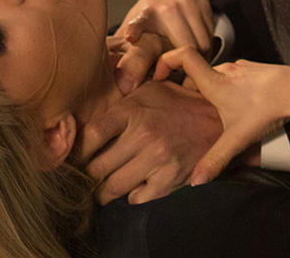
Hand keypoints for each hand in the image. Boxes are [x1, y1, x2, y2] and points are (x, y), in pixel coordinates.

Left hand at [77, 80, 221, 204]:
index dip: (77, 151)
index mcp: (132, 111)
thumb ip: (119, 104)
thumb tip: (84, 118)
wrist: (217, 120)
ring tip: (100, 188)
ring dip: (103, 191)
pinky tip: (132, 185)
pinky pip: (137, 197)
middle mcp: (143, 136)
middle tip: (84, 176)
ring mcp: (158, 160)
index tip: (72, 157)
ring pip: (113, 187)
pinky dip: (131, 194)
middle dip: (87, 174)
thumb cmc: (176, 103)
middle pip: (97, 166)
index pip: (91, 136)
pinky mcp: (170, 179)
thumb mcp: (147, 91)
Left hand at [114, 0, 219, 93]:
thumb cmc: (151, 13)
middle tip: (182, 82)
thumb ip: (124, 45)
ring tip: (192, 70)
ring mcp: (188, 4)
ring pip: (202, 43)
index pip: (139, 22)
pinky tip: (199, 56)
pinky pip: (211, 37)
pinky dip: (207, 50)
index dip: (134, 30)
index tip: (130, 38)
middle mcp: (168, 6)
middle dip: (185, 66)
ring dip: (199, 60)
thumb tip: (110, 71)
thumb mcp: (135, 25)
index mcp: (146, 13)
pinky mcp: (204, 5)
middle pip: (184, 46)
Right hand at [154, 48, 289, 185]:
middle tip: (192, 110)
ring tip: (218, 113)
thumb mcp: (237, 138)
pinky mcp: (256, 70)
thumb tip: (195, 181)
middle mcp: (225, 70)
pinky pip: (234, 76)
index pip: (182, 55)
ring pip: (217, 76)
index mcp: (213, 82)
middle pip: (197, 73)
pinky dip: (230, 88)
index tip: (159, 75)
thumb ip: (215, 159)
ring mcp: (241, 67)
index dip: (166, 60)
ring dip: (211, 90)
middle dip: (190, 89)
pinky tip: (242, 106)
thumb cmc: (266, 110)